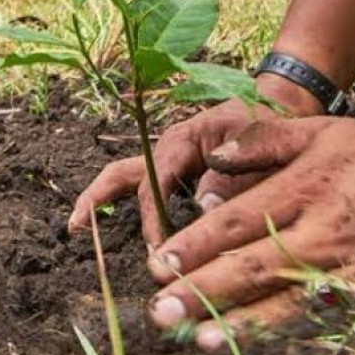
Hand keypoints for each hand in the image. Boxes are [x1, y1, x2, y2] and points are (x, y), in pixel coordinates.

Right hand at [67, 74, 323, 245]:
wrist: (279, 106)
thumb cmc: (266, 122)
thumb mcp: (255, 145)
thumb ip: (232, 177)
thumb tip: (204, 209)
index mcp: (183, 140)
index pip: (155, 181)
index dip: (153, 217)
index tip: (157, 248)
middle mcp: (169, 149)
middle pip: (123, 172)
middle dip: (98, 198)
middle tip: (75, 227)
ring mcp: (170, 159)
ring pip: (127, 178)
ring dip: (103, 199)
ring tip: (78, 227)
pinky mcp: (178, 170)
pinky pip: (147, 188)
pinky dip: (133, 207)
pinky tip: (129, 233)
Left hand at [144, 117, 354, 350]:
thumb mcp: (335, 131)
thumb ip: (270, 139)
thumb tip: (214, 157)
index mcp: (315, 181)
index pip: (241, 218)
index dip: (196, 244)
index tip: (161, 264)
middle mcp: (332, 226)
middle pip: (254, 264)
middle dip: (203, 288)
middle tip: (160, 310)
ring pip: (288, 301)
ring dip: (240, 322)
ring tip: (198, 336)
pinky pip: (334, 323)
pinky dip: (296, 337)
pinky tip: (267, 350)